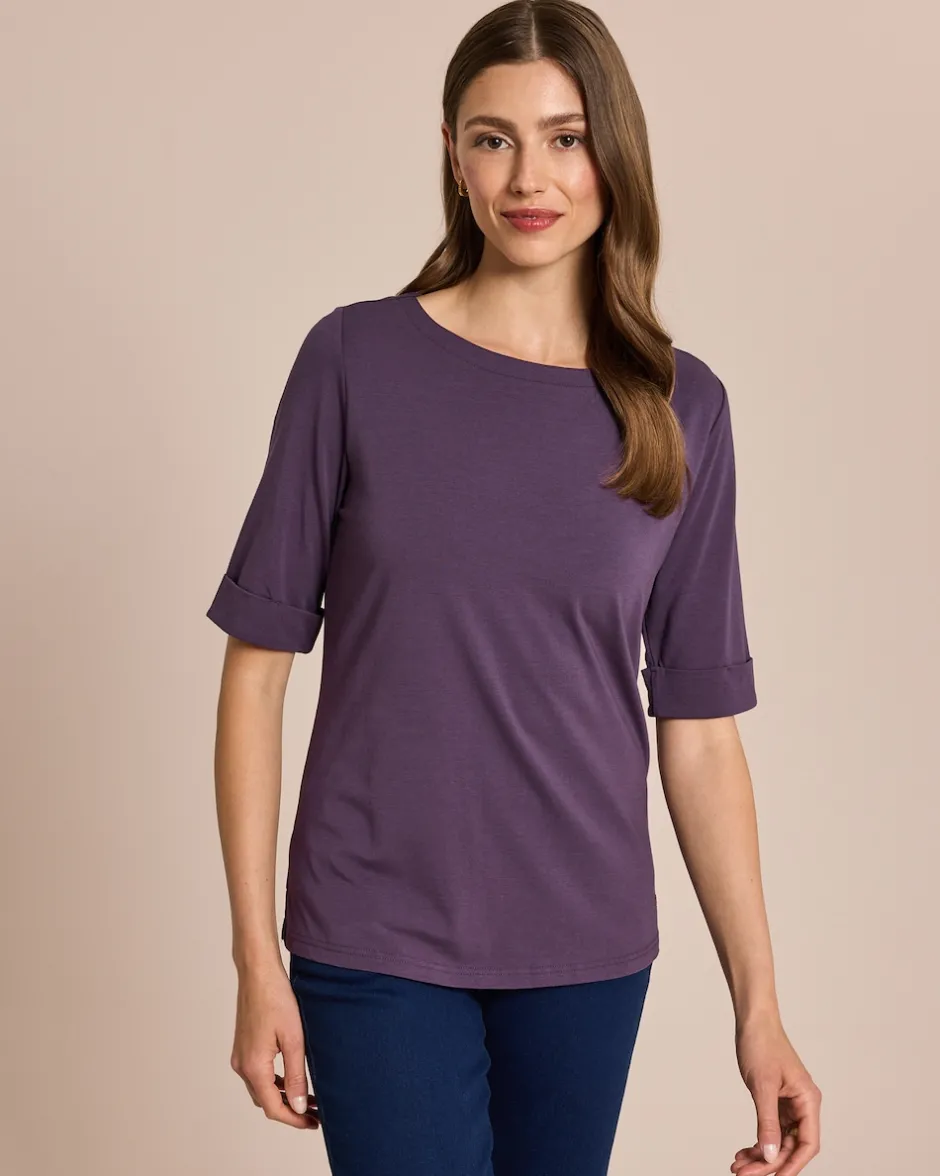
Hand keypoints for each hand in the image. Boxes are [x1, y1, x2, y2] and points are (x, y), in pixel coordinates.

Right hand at [230, 959, 319, 1129]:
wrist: (258, 973)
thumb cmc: (277, 999)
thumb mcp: (294, 1039)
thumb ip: (296, 1076)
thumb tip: (300, 1106)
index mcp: (254, 1067)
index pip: (274, 1108)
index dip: (295, 1120)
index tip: (315, 1123)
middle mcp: (242, 1066)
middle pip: (266, 1102)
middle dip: (292, 1109)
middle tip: (317, 1111)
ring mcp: (240, 1057)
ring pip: (261, 1089)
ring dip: (283, 1096)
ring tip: (309, 1097)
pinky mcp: (242, 1047)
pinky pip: (258, 1075)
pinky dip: (274, 1083)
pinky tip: (292, 1078)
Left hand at [730, 1012, 820, 1174]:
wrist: (752, 1020)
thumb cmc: (761, 1044)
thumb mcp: (762, 1086)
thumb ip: (767, 1123)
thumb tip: (770, 1155)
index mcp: (808, 1100)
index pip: (807, 1144)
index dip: (791, 1165)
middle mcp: (803, 1104)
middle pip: (790, 1146)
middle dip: (768, 1162)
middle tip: (743, 1174)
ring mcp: (790, 1103)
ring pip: (779, 1140)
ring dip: (761, 1154)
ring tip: (738, 1165)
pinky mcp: (776, 1100)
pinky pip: (771, 1129)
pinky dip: (758, 1141)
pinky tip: (744, 1151)